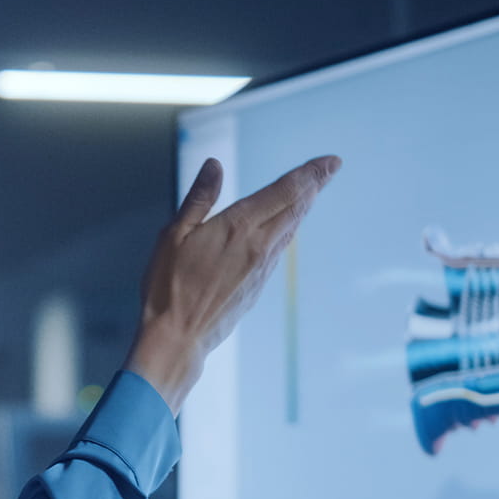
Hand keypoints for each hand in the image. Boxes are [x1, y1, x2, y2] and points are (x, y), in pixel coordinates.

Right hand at [124, 154, 341, 412]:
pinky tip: (286, 227)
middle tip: (331, 167)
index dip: (311, 173)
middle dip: (315, 184)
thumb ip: (199, 199)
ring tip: (312, 191)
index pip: (286, 191)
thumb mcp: (173, 235)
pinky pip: (280, 249)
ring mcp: (261, 268)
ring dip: (303, 206)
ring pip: (290, 228)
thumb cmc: (167, 286)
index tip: (331, 161)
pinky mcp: (257, 285)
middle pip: (296, 207)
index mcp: (239, 227)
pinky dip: (289, 229)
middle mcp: (258, 245)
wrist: (177, 337)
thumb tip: (214, 165)